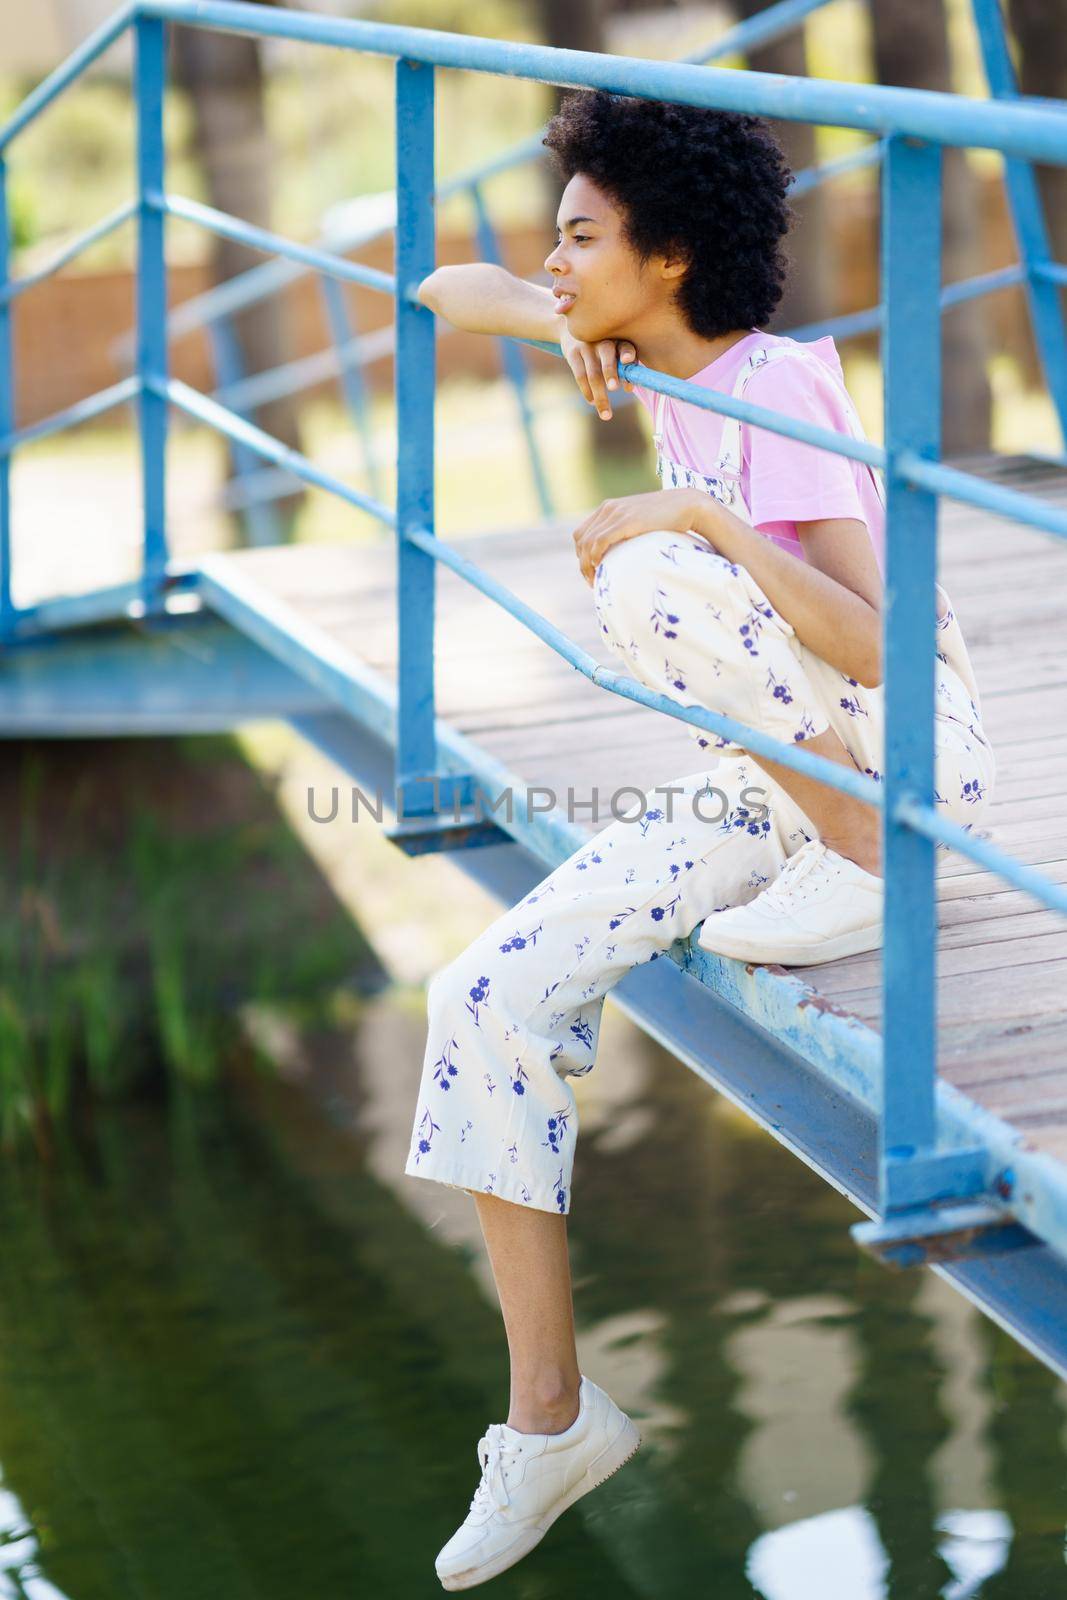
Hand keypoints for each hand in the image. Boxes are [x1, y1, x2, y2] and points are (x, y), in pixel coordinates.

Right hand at [560, 328, 637, 419]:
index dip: (628, 356)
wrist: (571, 328)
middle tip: (614, 388)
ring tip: (606, 415)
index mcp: (618, 339)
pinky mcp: (572, 353)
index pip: (626, 347)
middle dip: (611, 374)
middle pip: (607, 359)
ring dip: (600, 396)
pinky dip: (587, 391)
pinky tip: (592, 401)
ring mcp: (586, 347)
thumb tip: (629, 388)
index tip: (629, 366)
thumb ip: (623, 365)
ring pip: (593, 374)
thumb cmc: (601, 345)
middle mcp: (602, 340)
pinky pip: (580, 376)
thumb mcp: (613, 347)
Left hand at [573, 489, 712, 584]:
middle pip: (580, 540)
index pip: (581, 533)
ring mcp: (616, 514)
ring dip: (587, 565)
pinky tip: (600, 568)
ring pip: (587, 543)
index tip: (591, 572)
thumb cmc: (668, 518)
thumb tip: (623, 553)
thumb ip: (628, 531)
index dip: (581, 555)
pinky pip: (599, 541)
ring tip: (596, 581)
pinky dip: (594, 556)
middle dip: (582, 563)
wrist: (687, 505)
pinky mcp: (625, 522)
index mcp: (609, 508)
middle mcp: (608, 508)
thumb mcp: (641, 522)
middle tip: (592, 581)